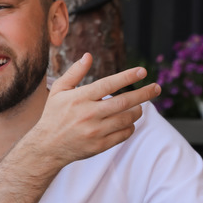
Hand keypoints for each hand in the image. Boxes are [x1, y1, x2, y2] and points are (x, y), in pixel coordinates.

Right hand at [29, 53, 160, 165]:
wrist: (46, 146)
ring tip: (138, 107)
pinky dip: (129, 127)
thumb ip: (74, 73)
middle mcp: (88, 114)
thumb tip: (88, 56)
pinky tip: (127, 122)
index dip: (127, 76)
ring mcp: (95, 131)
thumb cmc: (53, 115)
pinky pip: (124, 134)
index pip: (109, 84)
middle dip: (144, 94)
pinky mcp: (99, 145)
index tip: (143, 71)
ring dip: (137, 111)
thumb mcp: (58, 91)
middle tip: (157, 88)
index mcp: (79, 98)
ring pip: (127, 118)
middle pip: (124, 102)